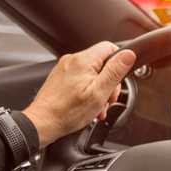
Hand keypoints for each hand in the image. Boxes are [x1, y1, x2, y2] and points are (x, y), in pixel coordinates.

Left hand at [23, 41, 137, 147]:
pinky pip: (82, 78)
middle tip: (107, 98)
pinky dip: (88, 90)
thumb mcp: (99, 93)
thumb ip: (115, 71)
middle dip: (109, 81)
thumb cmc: (67, 112)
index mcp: (83, 61)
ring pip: (93, 72)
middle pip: (102, 62)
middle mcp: (72, 60)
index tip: (119, 78)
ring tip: (97, 105)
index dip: (120, 62)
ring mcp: (65, 69)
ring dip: (99, 88)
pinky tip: (88, 105)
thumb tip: (128, 54)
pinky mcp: (61, 78)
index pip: (110, 47)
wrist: (41, 123)